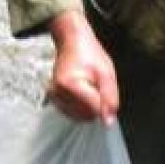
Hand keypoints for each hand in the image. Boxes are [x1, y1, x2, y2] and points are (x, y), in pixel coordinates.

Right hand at [47, 10, 118, 124]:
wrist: (72, 42)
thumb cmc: (89, 54)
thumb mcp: (107, 74)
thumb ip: (109, 99)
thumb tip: (108, 122)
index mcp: (71, 85)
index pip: (94, 111)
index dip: (104, 103)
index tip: (103, 89)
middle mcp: (58, 93)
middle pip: (86, 116)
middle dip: (96, 105)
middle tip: (96, 86)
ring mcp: (54, 97)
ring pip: (80, 116)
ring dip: (88, 106)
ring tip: (88, 87)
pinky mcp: (54, 99)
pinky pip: (73, 112)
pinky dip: (80, 106)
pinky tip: (81, 91)